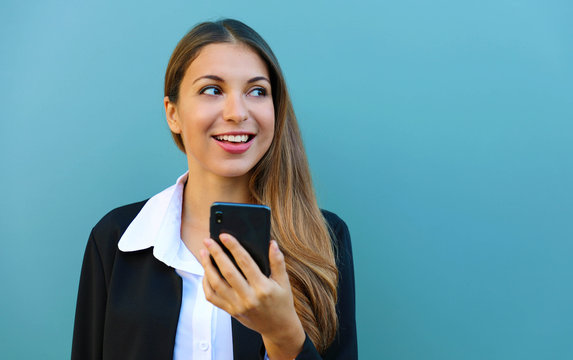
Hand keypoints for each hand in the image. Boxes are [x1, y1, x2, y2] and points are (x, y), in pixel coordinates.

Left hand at [200, 234, 305, 359]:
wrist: (278, 328)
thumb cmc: (282, 302)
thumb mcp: (284, 282)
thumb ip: (278, 262)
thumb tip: (272, 244)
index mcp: (263, 288)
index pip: (245, 263)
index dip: (234, 247)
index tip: (224, 236)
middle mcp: (248, 298)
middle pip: (227, 272)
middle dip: (216, 254)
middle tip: (208, 240)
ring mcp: (237, 306)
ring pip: (216, 284)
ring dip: (207, 267)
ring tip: (203, 253)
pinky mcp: (230, 311)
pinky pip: (212, 297)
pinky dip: (206, 283)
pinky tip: (206, 272)